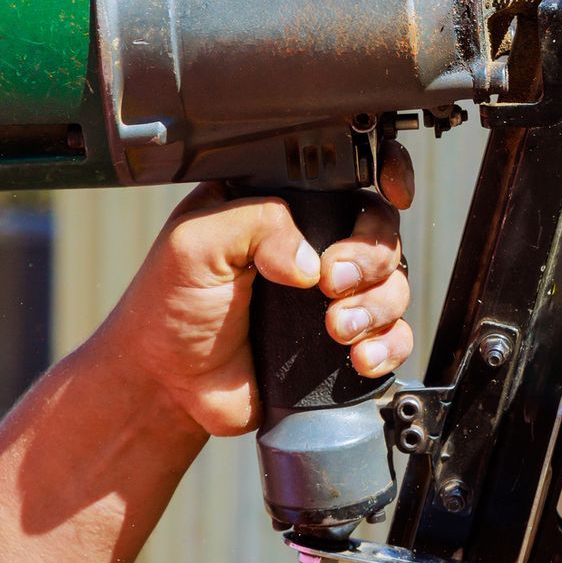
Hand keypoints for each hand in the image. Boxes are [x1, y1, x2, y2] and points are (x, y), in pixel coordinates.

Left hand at [86, 143, 417, 438]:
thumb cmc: (168, 306)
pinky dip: (388, 344)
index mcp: (283, 207)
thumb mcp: (195, 243)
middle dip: (370, 258)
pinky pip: (395, 335)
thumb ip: (256, 224)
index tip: (394, 193)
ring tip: (336, 328)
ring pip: (394, 284)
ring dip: (376, 305)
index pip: (347, 178)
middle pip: (381, 232)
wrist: (167, 386)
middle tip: (333, 282)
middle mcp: (316, 245)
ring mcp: (332, 295)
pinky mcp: (342, 342)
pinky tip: (359, 356)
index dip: (385, 176)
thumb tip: (313, 262)